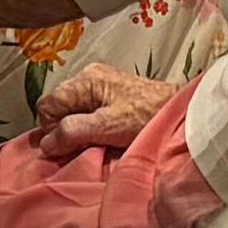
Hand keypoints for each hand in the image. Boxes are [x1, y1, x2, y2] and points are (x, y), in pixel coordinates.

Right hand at [35, 61, 165, 155]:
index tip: (64, 149)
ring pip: (73, 112)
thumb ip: (73, 132)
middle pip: (59, 108)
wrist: (182, 113)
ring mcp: (102, 86)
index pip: (47, 105)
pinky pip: (88, 114)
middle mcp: (89, 77)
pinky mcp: (113, 97)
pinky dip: (90, 128)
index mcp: (86, 80)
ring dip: (78, 131)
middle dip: (63, 130)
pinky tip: (102, 139)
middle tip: (79, 150)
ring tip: (93, 146)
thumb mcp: (107, 126)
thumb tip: (45, 144)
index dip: (50, 129)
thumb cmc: (146, 116)